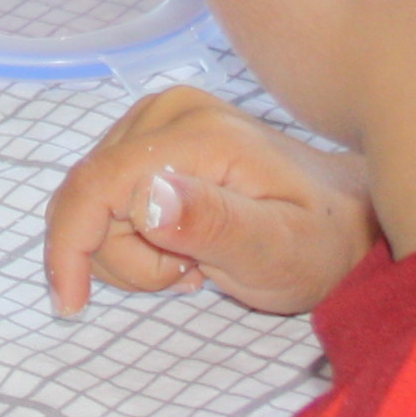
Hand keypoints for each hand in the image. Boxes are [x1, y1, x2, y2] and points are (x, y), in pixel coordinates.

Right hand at [44, 87, 376, 318]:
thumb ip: (214, 224)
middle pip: (90, 197)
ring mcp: (159, 118)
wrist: (344, 219)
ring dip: (131, 250)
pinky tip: (183, 246)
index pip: (95, 184)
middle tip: (190, 277)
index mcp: (194, 133)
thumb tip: (145, 198)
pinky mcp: (154, 134)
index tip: (72, 305)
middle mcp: (167, 111)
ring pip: (93, 200)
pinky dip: (133, 235)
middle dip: (126, 257)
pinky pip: (107, 194)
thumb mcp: (277, 250)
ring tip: (194, 264)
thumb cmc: (318, 244)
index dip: (71, 246)